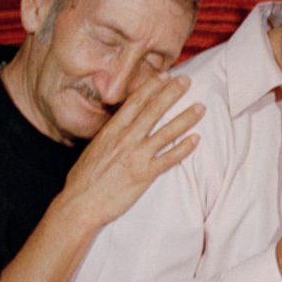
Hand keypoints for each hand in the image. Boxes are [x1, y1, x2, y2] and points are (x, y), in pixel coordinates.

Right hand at [55, 72, 201, 231]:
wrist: (80, 204)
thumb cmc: (84, 179)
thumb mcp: (94, 148)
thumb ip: (110, 135)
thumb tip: (122, 124)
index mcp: (111, 131)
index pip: (134, 103)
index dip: (151, 87)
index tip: (164, 76)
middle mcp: (125, 140)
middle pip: (153, 111)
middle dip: (172, 93)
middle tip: (186, 81)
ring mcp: (136, 156)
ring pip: (166, 132)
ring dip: (185, 118)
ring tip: (200, 107)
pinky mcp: (144, 174)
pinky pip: (169, 158)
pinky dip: (184, 148)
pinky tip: (196, 139)